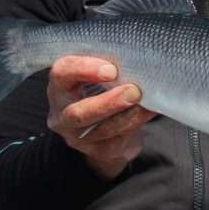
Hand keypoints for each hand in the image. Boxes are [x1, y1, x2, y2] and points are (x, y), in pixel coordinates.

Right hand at [46, 56, 155, 179]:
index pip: (62, 73)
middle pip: (78, 113)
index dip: (84, 70)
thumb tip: (136, 59)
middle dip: (109, 102)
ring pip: (101, 130)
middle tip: (134, 91)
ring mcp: (75, 136)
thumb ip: (109, 65)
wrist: (103, 120)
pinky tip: (148, 113)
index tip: (112, 69)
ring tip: (148, 104)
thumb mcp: (98, 72)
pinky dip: (134, 127)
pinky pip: (114, 144)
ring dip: (128, 116)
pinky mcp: (94, 150)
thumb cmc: (101, 85)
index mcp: (59, 86)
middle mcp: (61, 113)